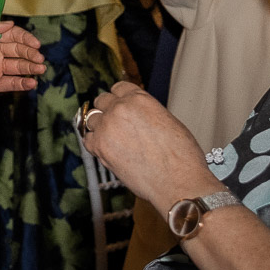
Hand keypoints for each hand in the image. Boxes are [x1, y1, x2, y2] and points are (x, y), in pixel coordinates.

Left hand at [0, 20, 43, 98]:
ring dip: (30, 68)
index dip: (25, 39)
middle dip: (31, 54)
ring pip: (17, 67)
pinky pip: (10, 83)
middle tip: (40, 59)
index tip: (35, 44)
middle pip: (18, 52)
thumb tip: (10, 23)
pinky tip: (31, 83)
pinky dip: (22, 83)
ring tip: (40, 69)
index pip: (12, 36)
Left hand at [80, 82, 218, 206]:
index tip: (118, 103)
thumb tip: (139, 117)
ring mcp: (107, 127)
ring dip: (100, 127)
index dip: (119, 97)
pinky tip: (106, 150)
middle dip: (107, 109)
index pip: (119, 87)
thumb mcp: (168, 121)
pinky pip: (88, 140)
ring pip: (92, 120)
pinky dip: (95, 144)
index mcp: (139, 99)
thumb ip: (147, 113)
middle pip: (102, 100)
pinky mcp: (100, 147)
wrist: (178, 182)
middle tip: (115, 123)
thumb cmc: (181, 157)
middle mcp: (120, 109)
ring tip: (114, 140)